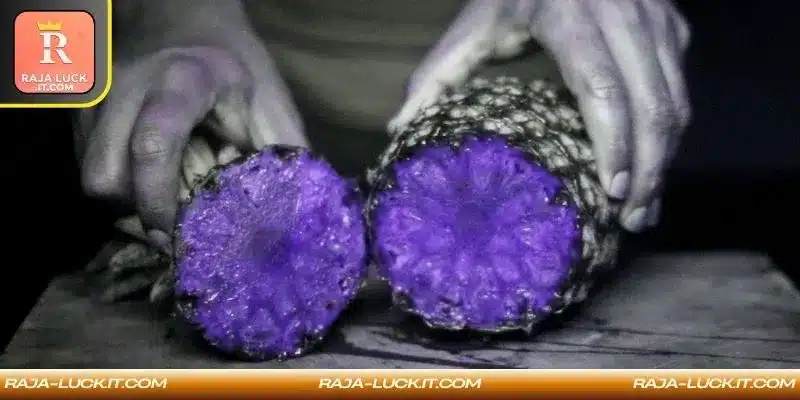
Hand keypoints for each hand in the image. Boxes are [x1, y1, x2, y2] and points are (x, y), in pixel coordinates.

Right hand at [75, 38, 306, 242]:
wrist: (178, 16)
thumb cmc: (231, 62)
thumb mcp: (267, 97)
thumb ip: (282, 154)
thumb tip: (292, 216)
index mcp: (180, 82)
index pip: (154, 144)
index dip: (160, 199)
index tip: (178, 232)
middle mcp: (125, 90)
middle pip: (103, 175)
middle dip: (135, 214)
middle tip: (168, 229)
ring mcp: (94, 102)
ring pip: (90, 177)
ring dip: (124, 206)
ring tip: (161, 208)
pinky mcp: (78, 114)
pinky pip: (87, 168)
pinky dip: (116, 190)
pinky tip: (146, 186)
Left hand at [390, 0, 690, 231]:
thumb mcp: (472, 24)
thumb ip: (436, 74)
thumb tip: (398, 129)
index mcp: (570, 13)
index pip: (601, 88)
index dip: (613, 145)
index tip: (609, 193)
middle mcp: (624, 12)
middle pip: (652, 104)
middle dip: (647, 170)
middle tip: (629, 220)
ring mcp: (656, 17)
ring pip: (676, 100)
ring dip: (665, 160)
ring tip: (642, 207)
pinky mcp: (671, 24)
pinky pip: (680, 87)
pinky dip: (669, 134)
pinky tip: (651, 167)